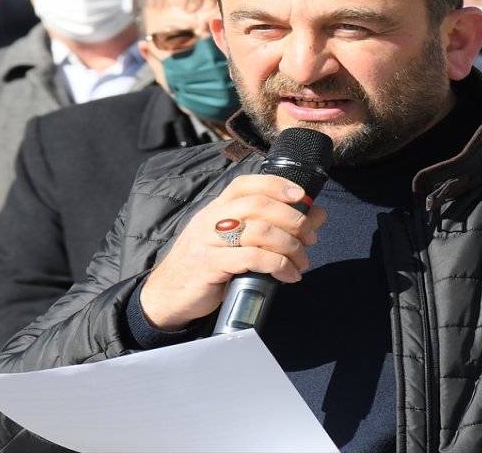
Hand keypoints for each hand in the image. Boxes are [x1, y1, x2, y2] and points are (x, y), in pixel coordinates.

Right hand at [140, 175, 326, 330]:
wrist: (166, 297)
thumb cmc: (206, 268)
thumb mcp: (236, 243)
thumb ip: (272, 227)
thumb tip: (315, 214)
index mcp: (216, 209)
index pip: (246, 184)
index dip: (276, 185)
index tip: (301, 195)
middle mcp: (211, 219)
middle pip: (259, 205)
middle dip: (294, 220)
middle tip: (311, 238)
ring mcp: (209, 242)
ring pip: (260, 232)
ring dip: (290, 247)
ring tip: (302, 262)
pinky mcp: (210, 266)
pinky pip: (252, 258)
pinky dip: (278, 266)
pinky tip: (288, 275)